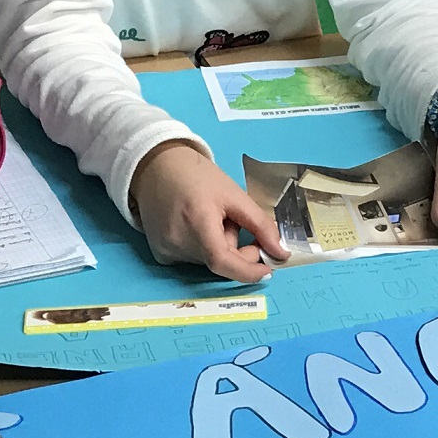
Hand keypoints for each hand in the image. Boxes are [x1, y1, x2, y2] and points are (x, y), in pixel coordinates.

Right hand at [129, 142, 285, 283]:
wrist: (156, 166)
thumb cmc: (197, 176)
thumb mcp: (235, 195)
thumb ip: (261, 226)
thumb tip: (281, 252)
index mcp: (196, 222)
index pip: (222, 262)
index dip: (248, 271)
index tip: (267, 269)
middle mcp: (177, 241)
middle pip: (220, 261)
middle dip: (237, 249)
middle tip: (237, 224)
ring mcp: (166, 250)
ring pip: (208, 261)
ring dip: (219, 246)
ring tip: (210, 218)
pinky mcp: (160, 254)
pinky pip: (193, 260)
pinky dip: (203, 249)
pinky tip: (195, 226)